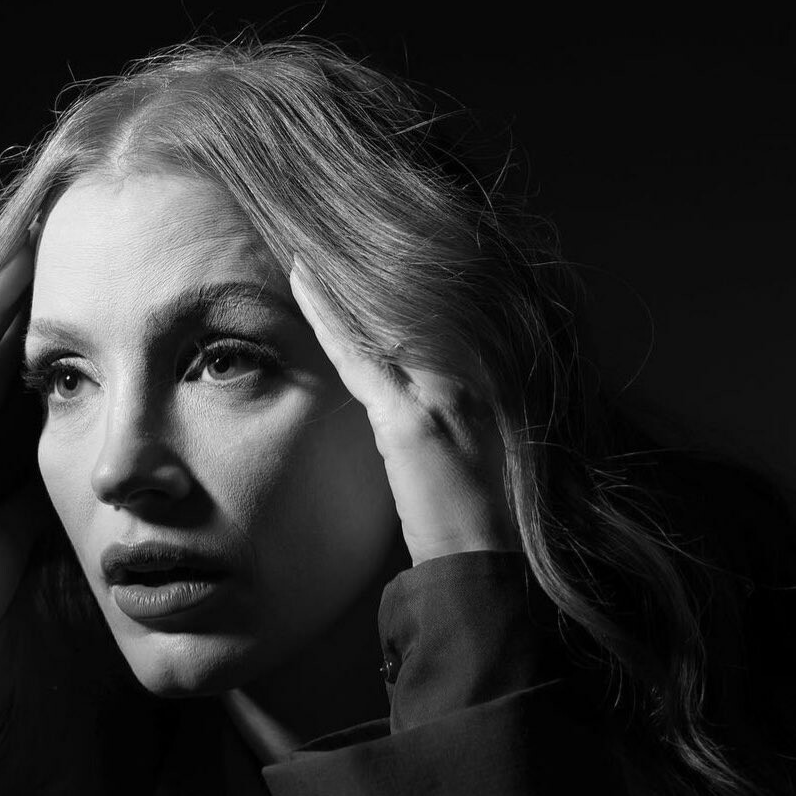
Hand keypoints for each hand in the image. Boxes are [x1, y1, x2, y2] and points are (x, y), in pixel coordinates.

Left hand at [288, 259, 519, 565]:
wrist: (486, 565)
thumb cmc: (484, 518)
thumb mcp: (481, 443)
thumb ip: (457, 404)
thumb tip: (424, 380)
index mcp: (494, 376)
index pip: (441, 306)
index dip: (401, 277)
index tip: (373, 240)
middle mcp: (476, 373)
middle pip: (411, 300)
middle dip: (368, 265)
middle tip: (325, 230)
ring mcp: (446, 393)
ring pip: (383, 316)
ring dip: (341, 281)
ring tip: (306, 247)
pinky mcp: (412, 419)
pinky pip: (359, 352)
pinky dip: (327, 314)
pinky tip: (300, 278)